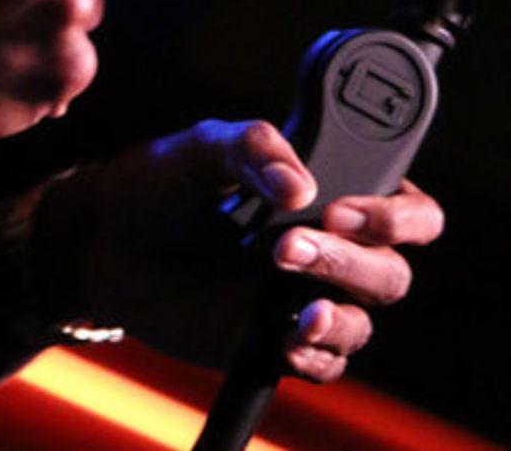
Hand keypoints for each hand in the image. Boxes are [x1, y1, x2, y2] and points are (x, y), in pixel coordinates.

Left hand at [29, 118, 443, 381]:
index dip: (395, 213)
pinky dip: (315, 355)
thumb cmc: (161, 183)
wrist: (105, 242)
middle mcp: (329, 245)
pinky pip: (326, 364)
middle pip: (390, 269)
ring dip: (337, 313)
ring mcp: (305, 297)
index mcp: (329, 189)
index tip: (340, 207)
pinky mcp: (275, 342)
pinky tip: (284, 340)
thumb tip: (298, 187)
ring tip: (291, 302)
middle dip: (351, 260)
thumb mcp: (201, 147)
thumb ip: (252, 149)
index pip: (406, 207)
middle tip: (288, 246)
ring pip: (363, 319)